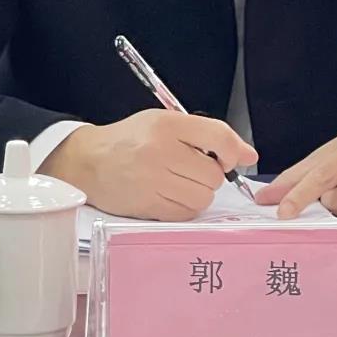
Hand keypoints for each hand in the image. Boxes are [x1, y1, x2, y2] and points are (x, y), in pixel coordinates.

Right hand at [41, 110, 256, 220]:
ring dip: (198, 193)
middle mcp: (160, 151)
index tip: (229, 159)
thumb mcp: (165, 122)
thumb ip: (208, 134)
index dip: (232, 152)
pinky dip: (185, 207)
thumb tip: (249, 155)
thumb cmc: (130, 141)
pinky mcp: (147, 206)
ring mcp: (152, 181)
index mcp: (166, 125)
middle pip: (213, 175)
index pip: (218, 137)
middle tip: (190, 169)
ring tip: (178, 182)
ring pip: (203, 197)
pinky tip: (169, 195)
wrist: (88, 162)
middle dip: (209, 175)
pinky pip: (186, 213)